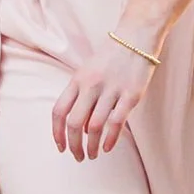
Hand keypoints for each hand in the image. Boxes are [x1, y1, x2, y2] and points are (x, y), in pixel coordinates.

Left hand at [50, 39, 154, 161]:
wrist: (136, 37)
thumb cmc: (110, 57)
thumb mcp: (88, 71)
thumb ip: (80, 95)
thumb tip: (76, 127)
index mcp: (77, 79)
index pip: (59, 111)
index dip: (57, 133)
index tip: (61, 147)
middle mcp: (91, 85)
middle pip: (74, 123)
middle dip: (74, 145)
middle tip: (78, 157)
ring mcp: (111, 90)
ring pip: (94, 126)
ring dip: (91, 146)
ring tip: (92, 154)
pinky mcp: (131, 94)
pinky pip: (117, 122)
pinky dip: (110, 139)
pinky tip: (108, 147)